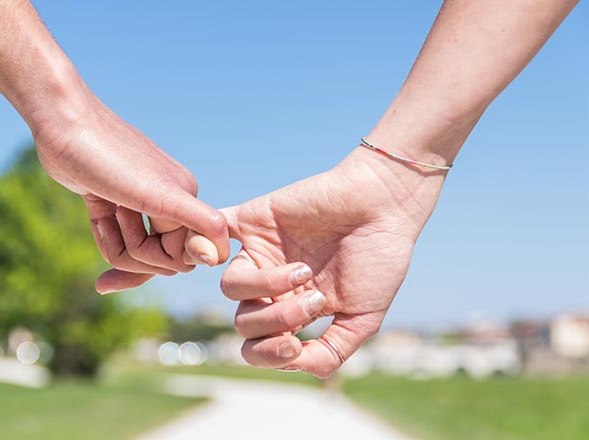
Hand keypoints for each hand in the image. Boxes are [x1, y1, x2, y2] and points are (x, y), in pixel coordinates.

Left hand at [32, 98, 228, 292]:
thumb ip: (198, 221)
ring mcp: (138, 202)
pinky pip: (116, 240)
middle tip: (117, 218)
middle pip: (158, 258)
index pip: (182, 258)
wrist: (62, 123)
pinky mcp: (111, 202)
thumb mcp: (156, 195)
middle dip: (133, 253)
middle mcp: (168, 201)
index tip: (138, 241)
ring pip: (135, 252)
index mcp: (184, 199)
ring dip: (115, 245)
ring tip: (104, 216)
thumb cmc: (106, 156)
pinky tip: (98, 218)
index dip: (158, 260)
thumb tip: (221, 256)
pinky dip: (105, 238)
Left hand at [219, 147, 445, 377]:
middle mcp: (272, 285)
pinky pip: (209, 233)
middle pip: (244, 322)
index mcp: (294, 310)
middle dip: (276, 321)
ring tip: (302, 271)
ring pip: (230, 287)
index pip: (258, 346)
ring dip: (265, 288)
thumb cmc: (379, 259)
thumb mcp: (364, 318)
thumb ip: (331, 351)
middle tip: (315, 299)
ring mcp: (260, 253)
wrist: (384, 204)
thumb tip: (293, 364)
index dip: (268, 355)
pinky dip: (204, 244)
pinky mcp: (252, 221)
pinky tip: (227, 253)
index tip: (296, 344)